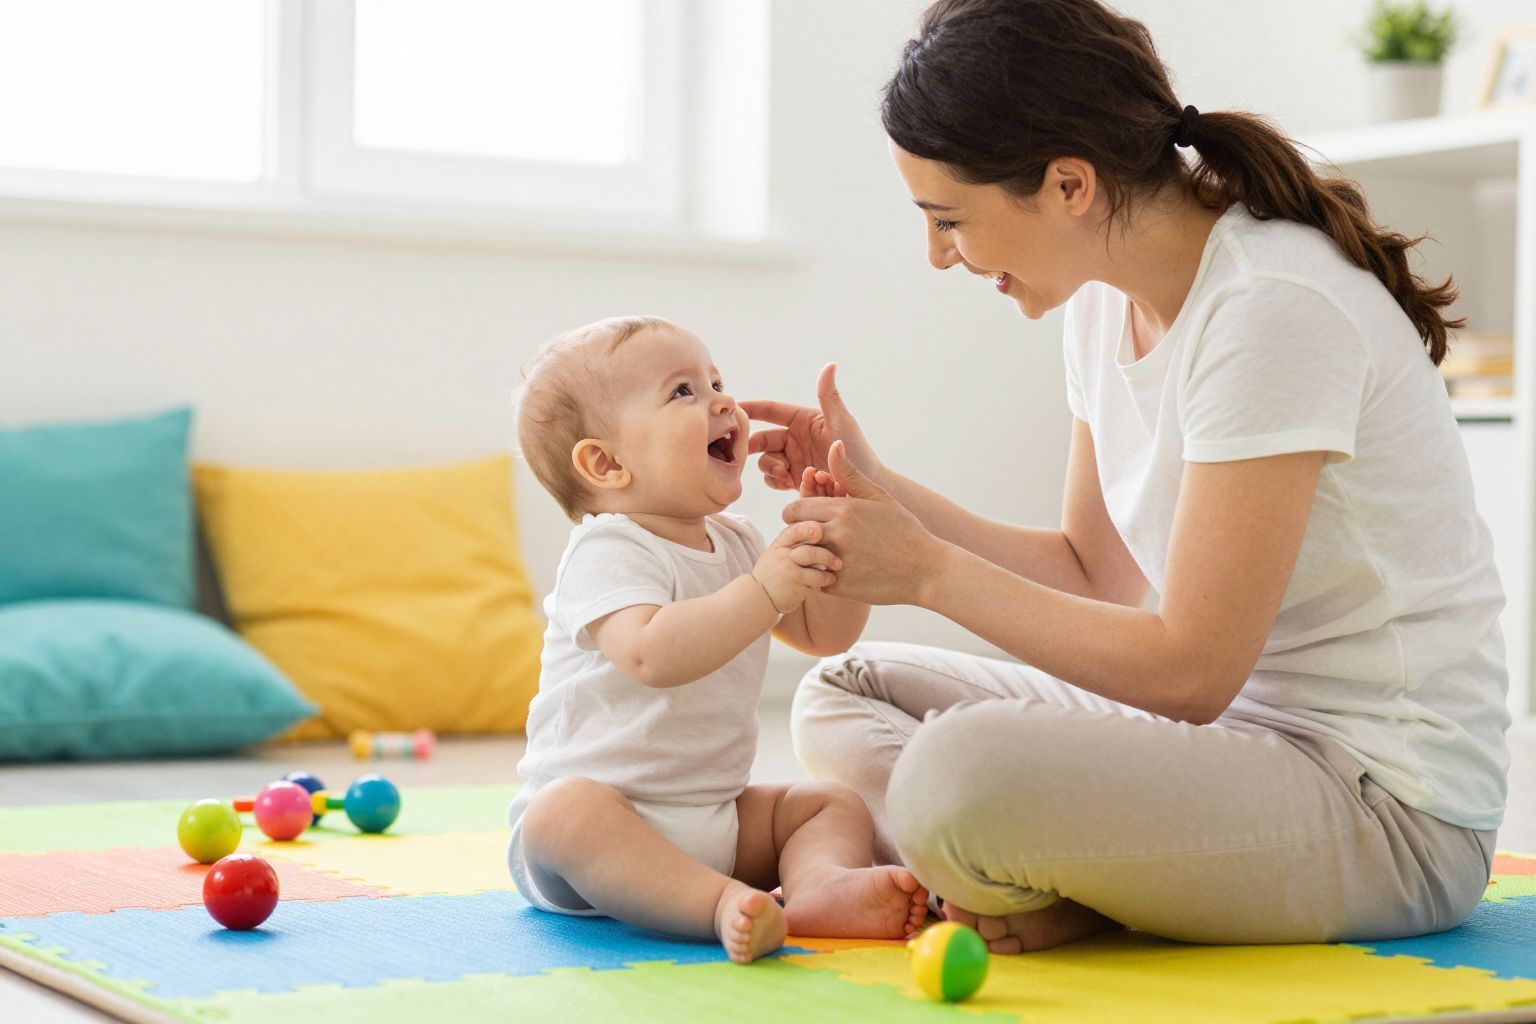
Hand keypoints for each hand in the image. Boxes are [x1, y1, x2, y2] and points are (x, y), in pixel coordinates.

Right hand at [742, 363, 884, 491]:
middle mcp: (795, 439)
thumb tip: (830, 365)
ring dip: (769, 467)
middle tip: (745, 452)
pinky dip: (774, 481)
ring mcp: (793, 460)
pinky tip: (786, 483)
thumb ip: (829, 396)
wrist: (862, 488)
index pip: (770, 411)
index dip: (751, 409)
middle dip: (752, 445)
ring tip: (784, 474)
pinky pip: (773, 479)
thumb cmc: (857, 452)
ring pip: (766, 461)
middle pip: (762, 439)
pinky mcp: (794, 480)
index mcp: (803, 421)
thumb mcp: (841, 423)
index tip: (733, 409)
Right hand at [751, 521, 842, 613]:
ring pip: (814, 564)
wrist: (759, 596)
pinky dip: (826, 579)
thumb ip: (795, 538)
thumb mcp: (778, 550)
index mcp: (781, 544)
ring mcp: (789, 571)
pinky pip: (816, 580)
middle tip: (839, 557)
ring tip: (836, 568)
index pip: (794, 531)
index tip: (820, 529)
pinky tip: (830, 579)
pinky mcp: (796, 587)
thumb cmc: (775, 571)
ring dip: (829, 565)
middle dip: (826, 552)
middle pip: (809, 549)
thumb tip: (822, 523)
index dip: (808, 528)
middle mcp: (784, 556)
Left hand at [781, 441, 946, 606]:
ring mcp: (836, 562)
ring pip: (800, 557)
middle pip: (793, 533)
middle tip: (812, 537)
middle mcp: (836, 535)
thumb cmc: (903, 530)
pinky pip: (812, 579)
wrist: (925, 570)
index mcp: (842, 510)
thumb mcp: (878, 497)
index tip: (807, 518)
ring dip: (806, 555)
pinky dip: (818, 576)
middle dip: (798, 534)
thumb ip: (849, 474)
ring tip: (819, 554)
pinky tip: (833, 571)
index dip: (796, 514)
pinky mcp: (839, 586)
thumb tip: (834, 444)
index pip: (793, 509)